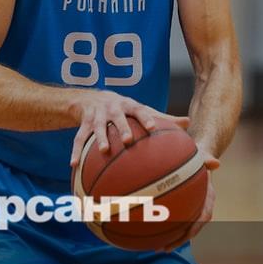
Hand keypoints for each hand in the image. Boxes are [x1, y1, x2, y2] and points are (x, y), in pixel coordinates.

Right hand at [68, 90, 189, 167]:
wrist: (91, 98)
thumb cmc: (124, 109)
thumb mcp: (140, 109)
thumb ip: (163, 118)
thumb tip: (187, 123)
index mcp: (129, 105)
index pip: (139, 109)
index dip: (145, 117)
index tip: (152, 127)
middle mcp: (112, 109)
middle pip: (117, 118)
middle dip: (122, 127)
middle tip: (127, 140)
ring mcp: (97, 116)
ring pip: (98, 127)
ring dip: (100, 138)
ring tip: (103, 151)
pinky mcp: (83, 124)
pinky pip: (79, 139)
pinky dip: (76, 151)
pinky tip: (74, 165)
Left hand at [160, 145, 219, 251]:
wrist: (199, 159)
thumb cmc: (199, 157)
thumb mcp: (203, 156)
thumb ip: (208, 159)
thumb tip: (216, 163)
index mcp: (208, 198)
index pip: (204, 216)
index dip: (195, 228)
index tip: (186, 236)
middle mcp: (202, 207)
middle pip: (192, 229)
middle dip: (179, 240)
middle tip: (165, 249)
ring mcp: (192, 209)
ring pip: (183, 229)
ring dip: (171, 239)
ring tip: (156, 248)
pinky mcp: (184, 209)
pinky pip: (175, 221)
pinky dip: (165, 228)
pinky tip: (150, 232)